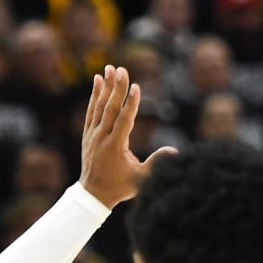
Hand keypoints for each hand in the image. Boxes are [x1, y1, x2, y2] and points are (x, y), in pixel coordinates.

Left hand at [78, 66, 174, 207]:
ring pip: (99, 106)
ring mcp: (93, 134)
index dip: (131, 103)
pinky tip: (98, 81)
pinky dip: (95, 95)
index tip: (136, 86)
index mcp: (115, 147)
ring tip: (109, 68)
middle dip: (117, 87)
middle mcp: (102, 137)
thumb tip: (175, 151)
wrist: (93, 194)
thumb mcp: (141, 179)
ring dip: (105, 86)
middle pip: (110, 108)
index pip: (124, 120)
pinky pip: (91, 110)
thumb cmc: (120, 187)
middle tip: (122, 69)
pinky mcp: (88, 133)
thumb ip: (157, 164)